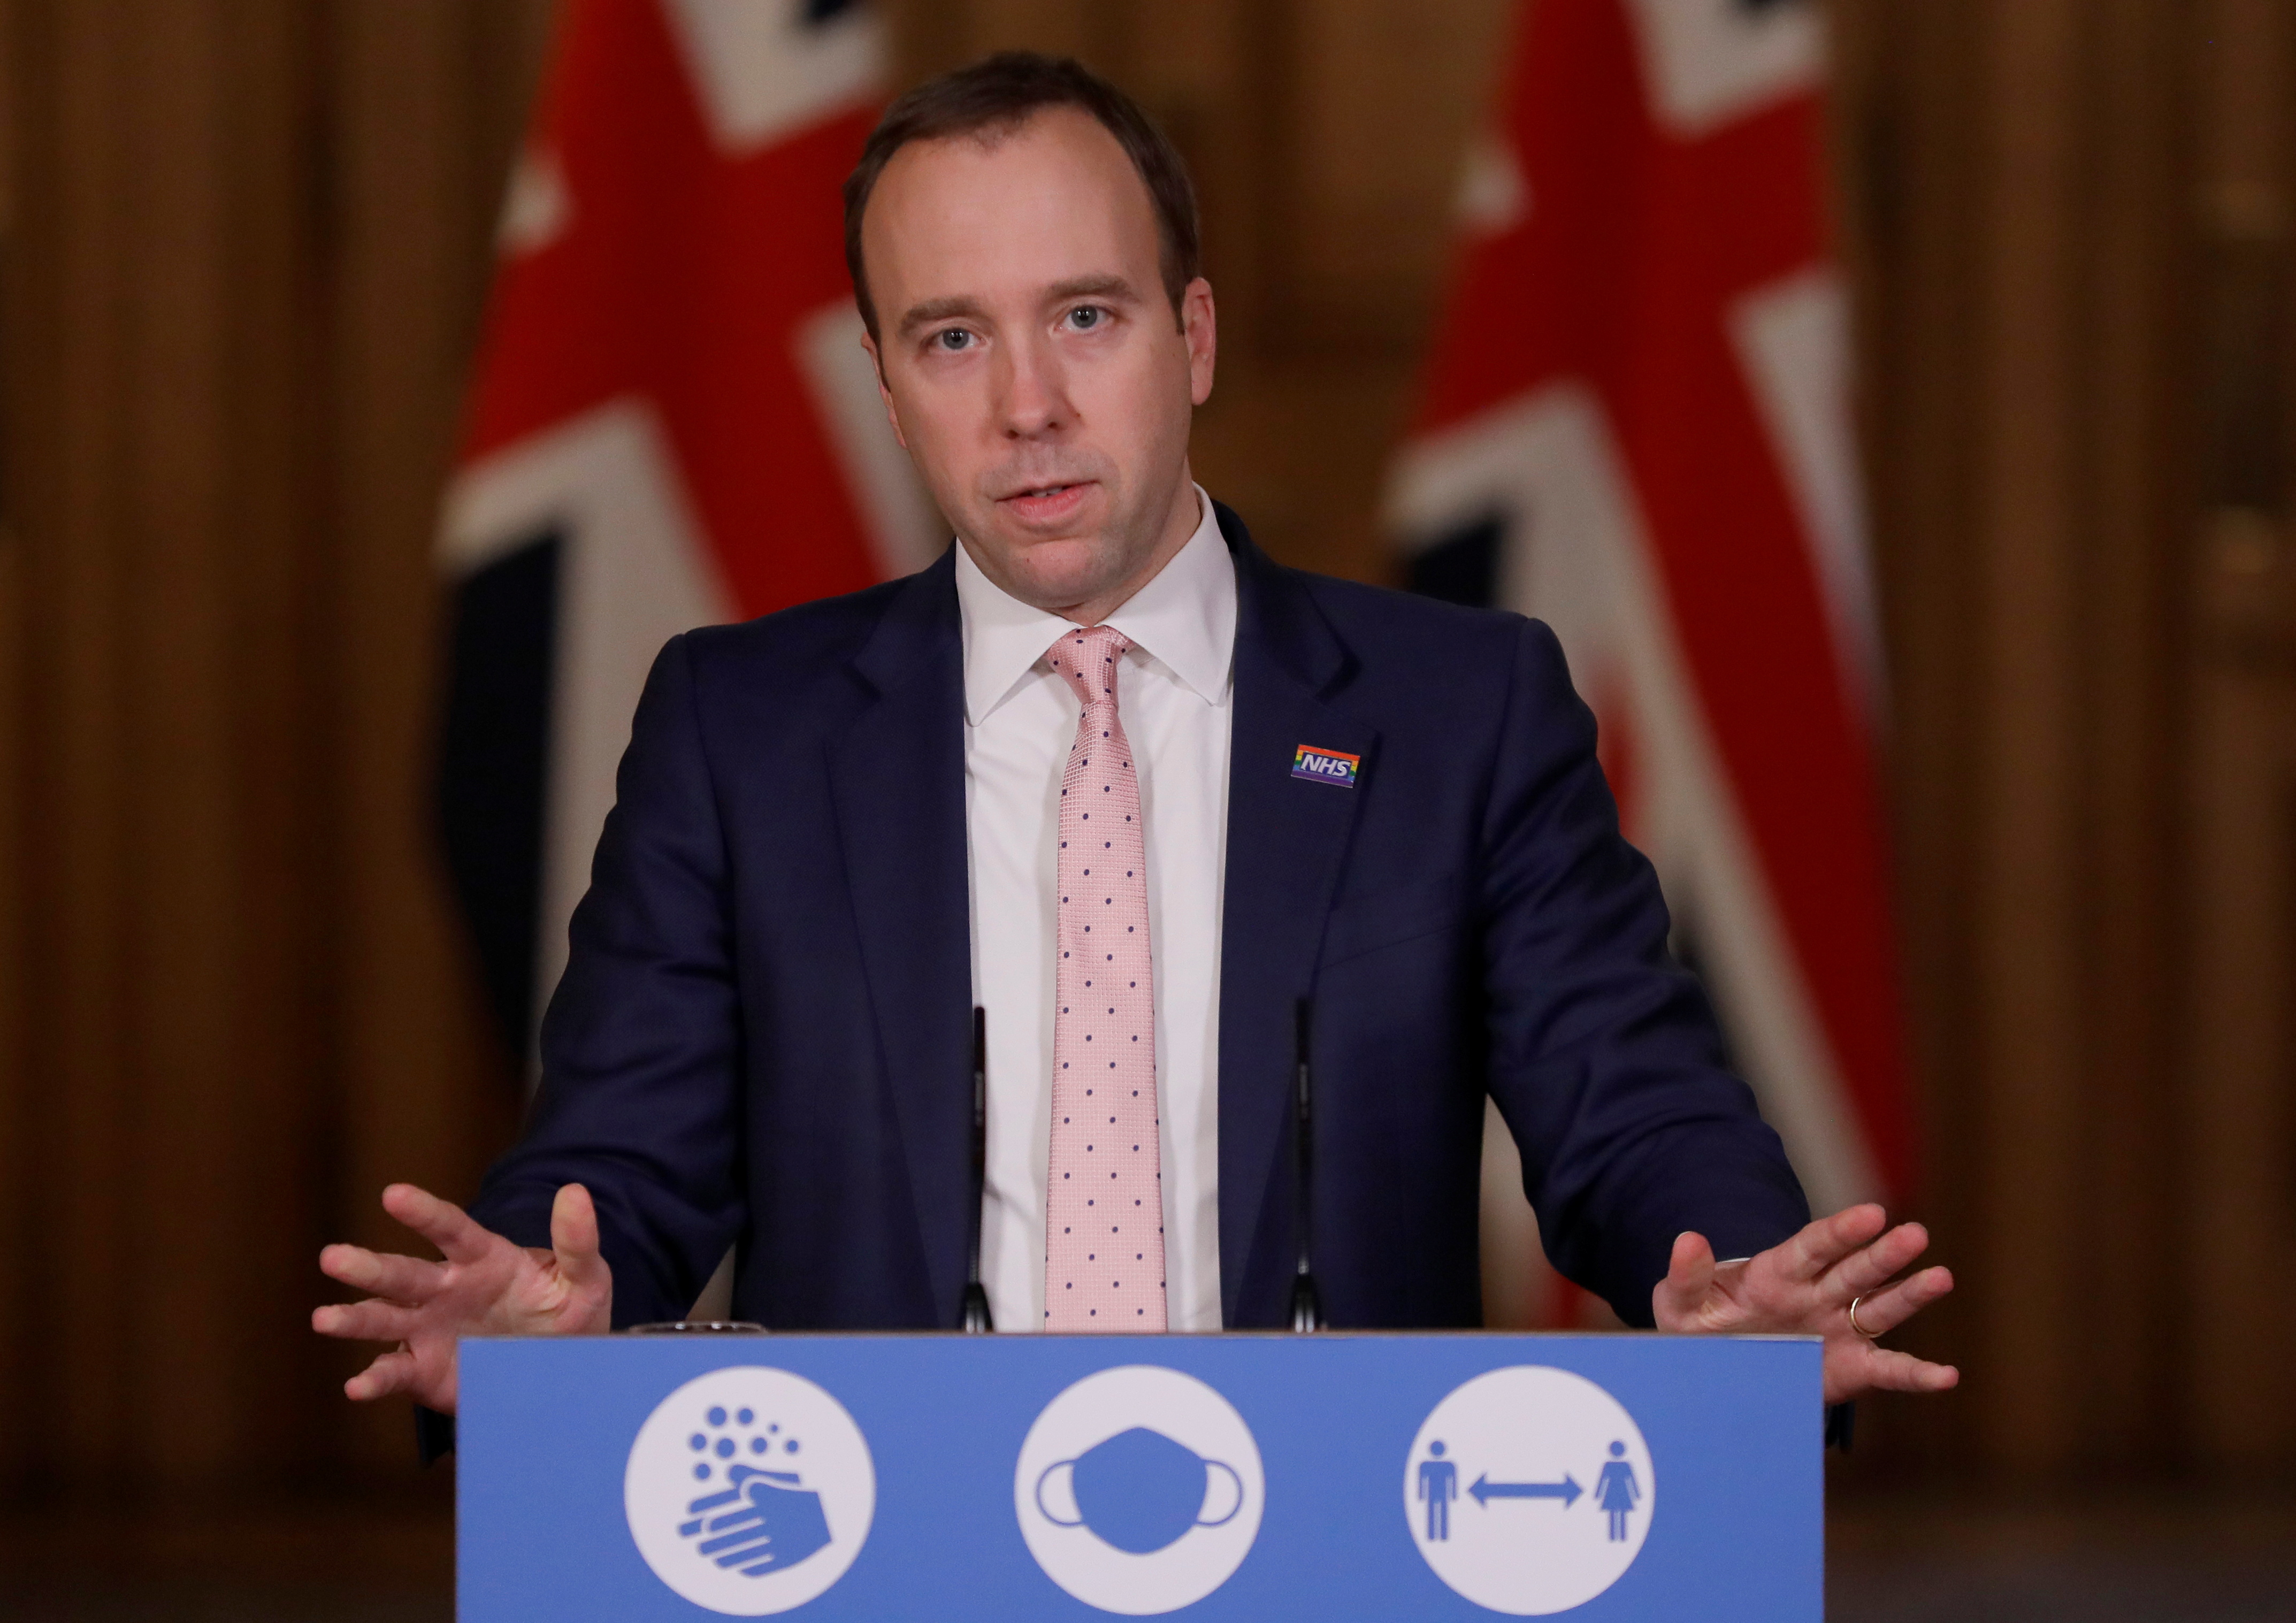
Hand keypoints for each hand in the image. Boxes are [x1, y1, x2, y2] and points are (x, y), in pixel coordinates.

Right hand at [311, 1181, 612, 1413]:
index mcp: (482, 1259)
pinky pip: (393, 1373)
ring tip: (324, 1319)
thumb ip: (577, 1241)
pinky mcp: (424, 1371)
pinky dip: (374, 1380)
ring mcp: (429, 1329)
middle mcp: (445, 1290)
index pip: (450, 1230)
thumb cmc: (569, 1314)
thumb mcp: (584, 1278)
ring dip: (354, 1319)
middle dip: (368, 1266)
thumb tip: (576, 1192)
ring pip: (383, 1320)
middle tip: (333, 1257)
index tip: (392, 1194)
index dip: (423, 1212)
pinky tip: (356, 1386)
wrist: (562, 1370)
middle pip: (403, 1274)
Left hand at [1652, 1203, 1957, 1404]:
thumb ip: (1687, 1276)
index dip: (1841, 1231)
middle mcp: (1818, 1295)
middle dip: (1883, 1254)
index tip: (1871, 1214)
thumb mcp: (1682, 1303)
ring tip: (1942, 1277)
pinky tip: (1947, 1376)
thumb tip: (1687, 1239)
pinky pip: (1888, 1370)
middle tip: (1914, 1234)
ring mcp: (1838, 1329)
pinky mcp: (1851, 1368)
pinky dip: (1917, 1375)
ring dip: (1910, 1294)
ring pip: (1880, 1308)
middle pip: (1855, 1270)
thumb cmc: (1701, 1327)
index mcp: (1778, 1273)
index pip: (1814, 1246)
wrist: (1716, 1365)